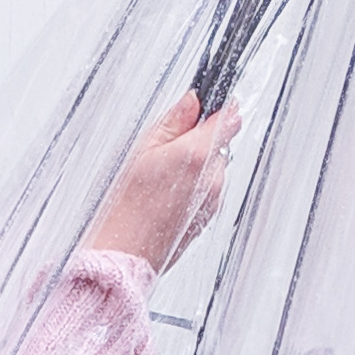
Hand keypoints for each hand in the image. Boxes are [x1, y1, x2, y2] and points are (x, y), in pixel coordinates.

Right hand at [87, 88, 239, 275]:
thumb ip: (173, 123)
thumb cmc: (127, 206)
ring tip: (161, 179)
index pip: (229, 118)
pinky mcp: (208, 217)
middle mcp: (213, 177)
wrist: (125, 252)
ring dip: (194, 166)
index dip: (221, 107)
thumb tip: (191, 102)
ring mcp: (213, 199)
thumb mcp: (143, 150)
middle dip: (198, 140)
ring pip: (212, 169)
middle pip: (218, 144)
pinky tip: (165, 197)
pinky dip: (192, 188)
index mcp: (198, 154)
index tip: (211, 103)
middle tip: (166, 148)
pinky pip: (207, 191)